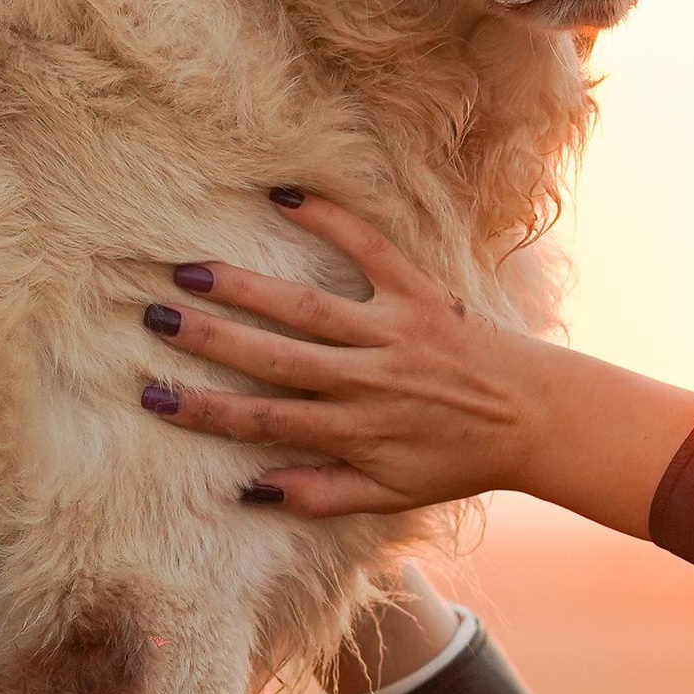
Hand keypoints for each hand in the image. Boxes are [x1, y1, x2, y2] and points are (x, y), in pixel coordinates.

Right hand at [138, 192, 693, 532]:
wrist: (538, 419)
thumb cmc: (458, 459)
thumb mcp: (391, 495)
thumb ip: (322, 495)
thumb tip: (251, 492)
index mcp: (355, 430)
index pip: (266, 421)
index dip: (207, 411)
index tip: (155, 396)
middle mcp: (368, 380)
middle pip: (275, 358)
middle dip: (211, 339)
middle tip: (155, 317)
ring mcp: (394, 331)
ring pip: (308, 307)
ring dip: (248, 288)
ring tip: (193, 271)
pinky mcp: (422, 292)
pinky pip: (370, 249)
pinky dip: (331, 220)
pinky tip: (286, 198)